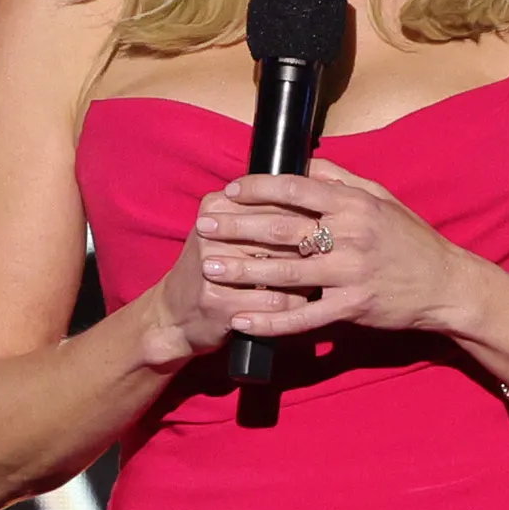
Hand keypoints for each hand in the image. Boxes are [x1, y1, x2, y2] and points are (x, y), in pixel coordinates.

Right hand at [147, 175, 324, 363]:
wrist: (173, 316)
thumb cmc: (215, 269)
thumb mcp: (228, 231)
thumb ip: (264, 210)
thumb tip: (318, 193)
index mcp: (217, 206)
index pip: (276, 201)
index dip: (310, 214)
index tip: (332, 224)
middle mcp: (211, 232)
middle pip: (280, 233)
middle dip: (313, 246)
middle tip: (335, 254)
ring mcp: (213, 267)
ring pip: (282, 268)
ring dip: (306, 278)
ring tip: (318, 280)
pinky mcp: (218, 301)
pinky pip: (275, 301)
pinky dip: (293, 304)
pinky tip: (300, 304)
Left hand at [186, 167, 490, 347]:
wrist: (446, 285)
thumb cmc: (411, 240)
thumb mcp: (382, 198)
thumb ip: (342, 179)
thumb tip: (304, 160)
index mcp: (354, 204)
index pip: (296, 187)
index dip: (258, 188)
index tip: (229, 192)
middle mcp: (351, 235)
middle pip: (282, 228)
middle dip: (237, 226)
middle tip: (203, 225)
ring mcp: (351, 274)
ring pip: (286, 272)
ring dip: (244, 270)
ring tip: (211, 268)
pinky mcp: (353, 308)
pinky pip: (304, 316)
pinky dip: (270, 320)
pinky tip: (243, 321)